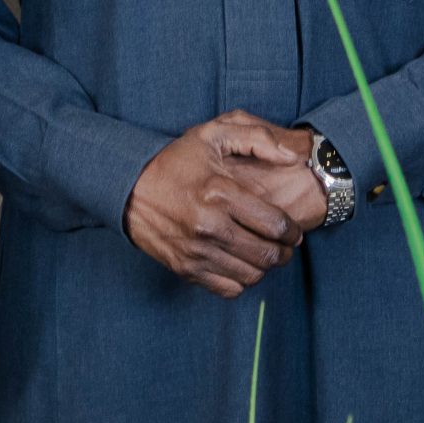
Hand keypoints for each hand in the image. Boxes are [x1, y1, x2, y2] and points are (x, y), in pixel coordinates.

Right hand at [126, 112, 309, 296]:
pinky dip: (242, 281)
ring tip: (264, 253)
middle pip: (266, 254)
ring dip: (265, 267)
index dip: (293, 231)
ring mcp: (197, 251)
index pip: (275, 224)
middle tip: (285, 245)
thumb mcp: (213, 134)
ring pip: (251, 275)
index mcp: (220, 193)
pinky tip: (240, 263)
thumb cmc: (176, 160)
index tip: (294, 230)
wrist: (129, 188)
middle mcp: (210, 226)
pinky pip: (229, 289)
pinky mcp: (186, 268)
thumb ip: (258, 138)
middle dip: (284, 252)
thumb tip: (293, 158)